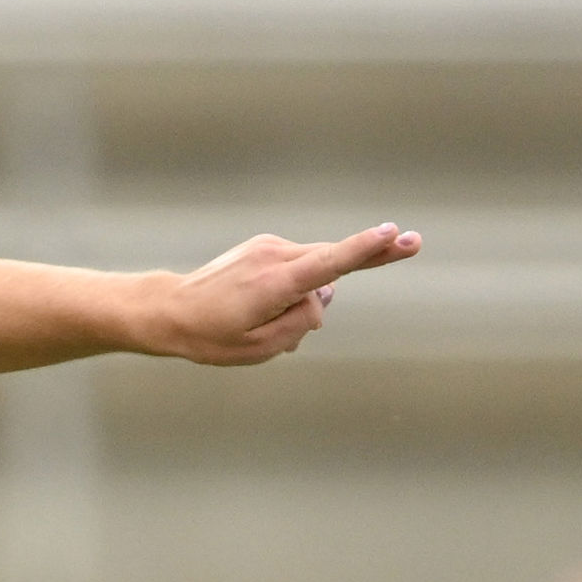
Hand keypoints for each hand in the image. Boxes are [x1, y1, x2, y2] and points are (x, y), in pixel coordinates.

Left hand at [143, 223, 418, 366]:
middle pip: (333, 260)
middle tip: (413, 242)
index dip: (364, 250)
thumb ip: (301, 323)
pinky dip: (294, 289)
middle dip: (370, 255)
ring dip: (309, 295)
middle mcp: (275, 257)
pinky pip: (297, 269)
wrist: (168, 311)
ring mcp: (270, 248)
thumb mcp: (260, 348)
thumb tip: (324, 295)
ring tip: (264, 325)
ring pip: (314, 270)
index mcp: (276, 283)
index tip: (391, 234)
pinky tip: (265, 311)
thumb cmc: (210, 337)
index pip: (330, 263)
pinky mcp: (265, 248)